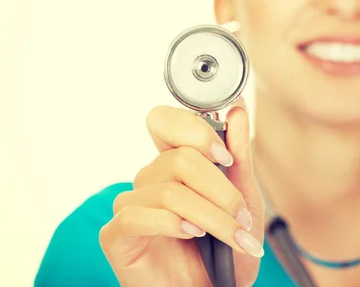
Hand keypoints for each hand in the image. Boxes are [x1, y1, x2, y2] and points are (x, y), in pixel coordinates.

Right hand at [99, 98, 264, 286]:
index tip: (226, 157)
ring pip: (169, 191)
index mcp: (173, 164)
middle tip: (241, 214)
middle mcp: (149, 180)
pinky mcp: (116, 235)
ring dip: (211, 216)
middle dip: (219, 189)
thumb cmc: (225, 251)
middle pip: (178, 159)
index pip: (164, 120)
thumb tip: (238, 109)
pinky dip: (173, 224)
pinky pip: (138, 216)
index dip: (195, 130)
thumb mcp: (243, 201)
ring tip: (233, 237)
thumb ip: (238, 156)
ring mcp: (130, 206)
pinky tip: (193, 236)